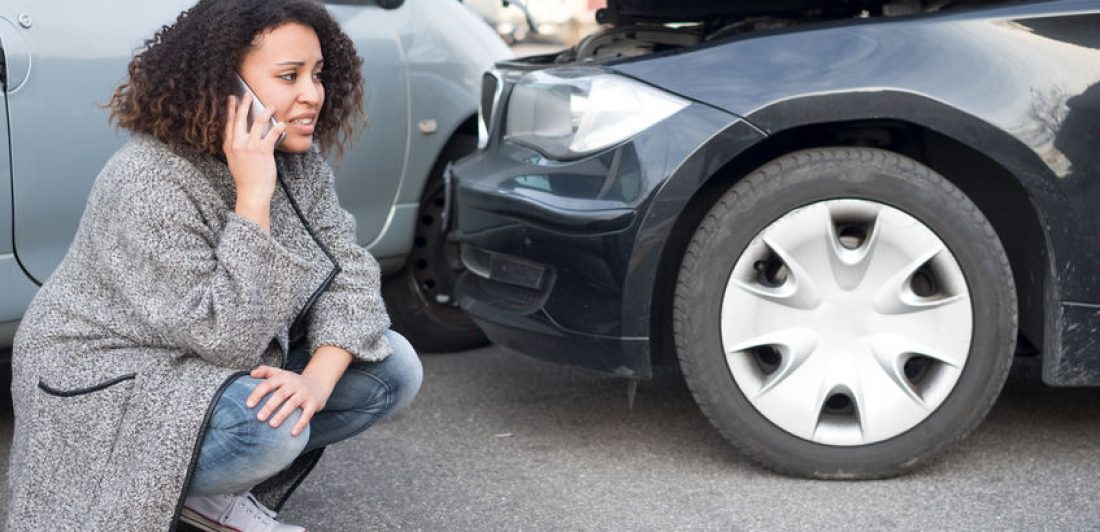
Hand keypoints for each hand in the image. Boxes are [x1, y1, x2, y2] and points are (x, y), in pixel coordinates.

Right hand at [223, 94, 286, 228]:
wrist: (252, 192)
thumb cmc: (245, 178)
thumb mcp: (234, 160)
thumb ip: (235, 147)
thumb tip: (239, 137)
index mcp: (229, 146)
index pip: (228, 123)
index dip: (230, 109)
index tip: (231, 99)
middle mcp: (237, 144)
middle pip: (240, 118)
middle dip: (244, 104)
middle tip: (247, 94)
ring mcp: (250, 147)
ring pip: (257, 123)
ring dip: (265, 112)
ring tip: (271, 106)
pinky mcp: (262, 151)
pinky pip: (271, 134)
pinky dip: (277, 127)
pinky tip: (281, 124)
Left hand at [246, 365, 329, 436]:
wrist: (318, 384)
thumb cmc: (293, 382)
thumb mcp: (281, 373)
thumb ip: (265, 371)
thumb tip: (251, 373)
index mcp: (284, 377)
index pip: (269, 384)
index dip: (258, 394)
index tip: (249, 404)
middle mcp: (294, 384)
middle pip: (281, 394)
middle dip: (270, 406)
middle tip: (259, 418)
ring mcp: (304, 393)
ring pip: (293, 404)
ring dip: (282, 414)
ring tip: (272, 425)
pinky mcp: (313, 403)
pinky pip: (307, 414)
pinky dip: (300, 424)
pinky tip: (292, 433)